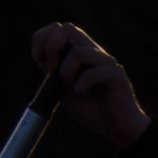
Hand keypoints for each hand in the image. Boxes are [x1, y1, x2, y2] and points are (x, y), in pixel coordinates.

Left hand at [30, 21, 147, 146]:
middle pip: (68, 28)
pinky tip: (86, 96)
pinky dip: (82, 86)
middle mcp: (94, 53)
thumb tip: (39, 55)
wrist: (118, 129)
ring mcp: (105, 62)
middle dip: (52, 48)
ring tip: (73, 89)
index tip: (41, 61)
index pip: (60, 29)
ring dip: (66, 73)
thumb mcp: (65, 91)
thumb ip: (53, 74)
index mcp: (81, 54)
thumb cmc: (93, 110)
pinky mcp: (115, 74)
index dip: (44, 38)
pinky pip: (92, 72)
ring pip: (78, 51)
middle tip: (51, 71)